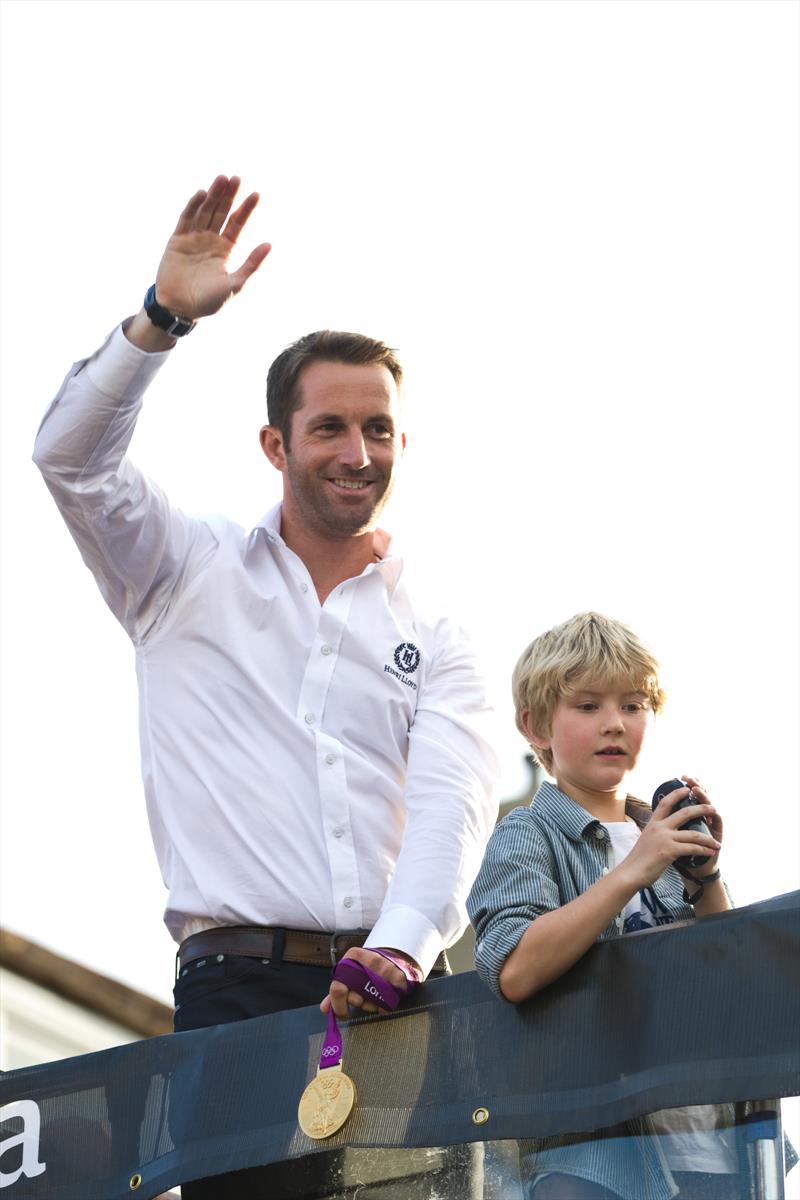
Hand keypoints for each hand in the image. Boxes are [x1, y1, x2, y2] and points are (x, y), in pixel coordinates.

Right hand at [154, 175, 270, 319]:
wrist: (180, 309)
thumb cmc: (209, 301)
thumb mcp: (234, 284)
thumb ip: (251, 264)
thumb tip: (270, 244)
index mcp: (225, 249)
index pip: (237, 223)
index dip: (246, 209)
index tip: (256, 194)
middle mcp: (210, 240)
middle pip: (221, 212)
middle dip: (229, 196)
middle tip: (237, 178)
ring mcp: (193, 238)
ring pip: (205, 211)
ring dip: (213, 195)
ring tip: (222, 179)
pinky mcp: (177, 240)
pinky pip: (186, 219)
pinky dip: (194, 206)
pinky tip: (202, 194)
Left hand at [320, 946, 417, 1020]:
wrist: (391, 958)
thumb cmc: (366, 969)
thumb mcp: (350, 974)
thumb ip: (336, 991)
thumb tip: (325, 1009)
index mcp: (352, 957)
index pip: (338, 988)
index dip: (338, 1006)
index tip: (342, 1013)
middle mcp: (369, 960)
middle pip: (354, 998)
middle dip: (357, 1002)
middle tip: (361, 996)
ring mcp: (385, 968)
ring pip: (370, 1003)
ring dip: (370, 1004)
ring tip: (373, 994)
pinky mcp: (398, 977)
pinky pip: (386, 1004)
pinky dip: (383, 1006)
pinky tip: (382, 997)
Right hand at [621, 777, 720, 888]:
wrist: (631, 872)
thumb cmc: (638, 859)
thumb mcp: (646, 839)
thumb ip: (657, 833)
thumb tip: (667, 831)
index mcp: (653, 823)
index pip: (665, 803)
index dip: (677, 794)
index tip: (687, 789)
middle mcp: (659, 827)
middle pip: (684, 813)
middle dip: (701, 809)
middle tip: (713, 809)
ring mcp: (664, 838)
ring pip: (693, 834)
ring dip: (708, 838)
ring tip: (717, 843)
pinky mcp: (669, 851)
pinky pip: (692, 848)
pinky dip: (703, 850)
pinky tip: (710, 852)